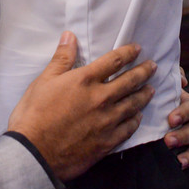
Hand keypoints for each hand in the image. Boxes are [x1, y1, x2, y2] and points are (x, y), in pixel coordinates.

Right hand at [8, 32, 155, 180]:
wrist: (35, 152)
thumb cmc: (35, 114)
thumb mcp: (44, 81)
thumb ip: (61, 58)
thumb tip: (70, 36)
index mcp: (86, 80)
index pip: (114, 61)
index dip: (128, 53)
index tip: (138, 49)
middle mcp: (101, 98)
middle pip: (130, 81)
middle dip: (143, 71)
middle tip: (153, 66)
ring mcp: (107, 121)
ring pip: (133, 104)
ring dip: (144, 95)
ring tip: (151, 89)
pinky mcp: (107, 142)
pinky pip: (128, 129)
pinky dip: (135, 120)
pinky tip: (138, 117)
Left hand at [164, 70, 188, 182]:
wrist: (147, 117)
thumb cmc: (154, 98)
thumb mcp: (159, 85)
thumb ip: (170, 77)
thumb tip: (182, 79)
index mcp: (186, 104)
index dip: (184, 112)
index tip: (170, 119)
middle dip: (183, 135)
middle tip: (168, 141)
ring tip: (179, 162)